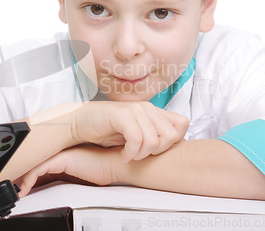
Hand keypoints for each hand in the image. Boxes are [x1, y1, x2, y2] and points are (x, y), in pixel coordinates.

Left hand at [18, 145, 118, 196]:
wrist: (113, 164)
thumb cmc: (103, 169)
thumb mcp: (79, 176)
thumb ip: (65, 178)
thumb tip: (53, 189)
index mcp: (62, 156)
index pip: (38, 164)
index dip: (25, 174)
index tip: (17, 184)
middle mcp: (58, 154)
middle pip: (32, 163)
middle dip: (18, 174)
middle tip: (9, 186)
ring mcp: (58, 155)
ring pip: (31, 165)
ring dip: (20, 178)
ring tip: (12, 190)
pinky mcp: (59, 160)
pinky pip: (36, 170)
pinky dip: (27, 181)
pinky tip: (23, 191)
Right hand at [72, 101, 187, 162]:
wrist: (81, 123)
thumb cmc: (108, 130)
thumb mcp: (137, 133)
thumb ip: (156, 135)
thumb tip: (180, 143)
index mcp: (154, 111)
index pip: (183, 124)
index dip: (174, 141)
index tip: (156, 150)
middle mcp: (147, 108)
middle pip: (170, 136)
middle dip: (157, 152)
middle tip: (141, 155)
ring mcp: (135, 109)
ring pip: (153, 140)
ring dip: (140, 154)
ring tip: (130, 155)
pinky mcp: (122, 115)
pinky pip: (136, 139)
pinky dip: (130, 153)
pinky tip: (123, 155)